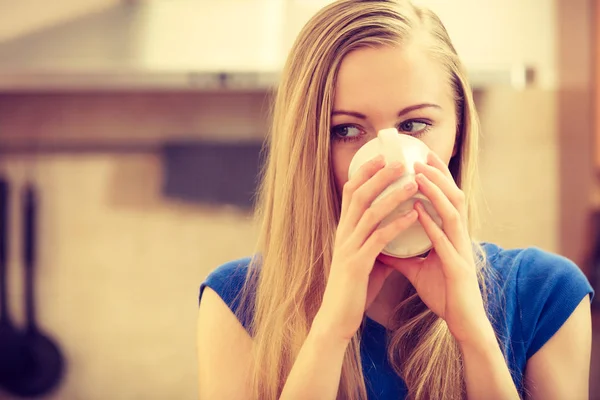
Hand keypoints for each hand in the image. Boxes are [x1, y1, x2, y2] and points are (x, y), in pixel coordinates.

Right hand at [315, 156, 418, 342]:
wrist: (337, 318)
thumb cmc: (353, 289)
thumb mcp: (365, 260)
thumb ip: (377, 245)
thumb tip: (395, 235)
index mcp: (345, 231)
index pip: (352, 193)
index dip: (365, 173)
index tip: (382, 157)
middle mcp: (344, 234)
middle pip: (359, 195)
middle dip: (379, 175)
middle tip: (400, 160)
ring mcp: (349, 248)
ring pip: (369, 213)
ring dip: (392, 195)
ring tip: (412, 182)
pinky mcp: (357, 264)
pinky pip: (378, 239)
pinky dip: (395, 225)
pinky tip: (411, 216)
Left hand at [377, 151, 491, 345]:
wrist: (462, 322)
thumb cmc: (444, 293)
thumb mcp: (417, 271)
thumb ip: (401, 257)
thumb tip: (380, 248)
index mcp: (451, 235)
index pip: (445, 199)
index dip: (436, 178)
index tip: (420, 158)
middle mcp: (459, 237)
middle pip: (453, 197)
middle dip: (438, 175)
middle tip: (420, 156)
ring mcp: (461, 250)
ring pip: (452, 212)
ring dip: (435, 192)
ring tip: (418, 175)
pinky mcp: (458, 267)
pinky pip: (445, 242)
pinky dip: (432, 225)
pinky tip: (419, 212)